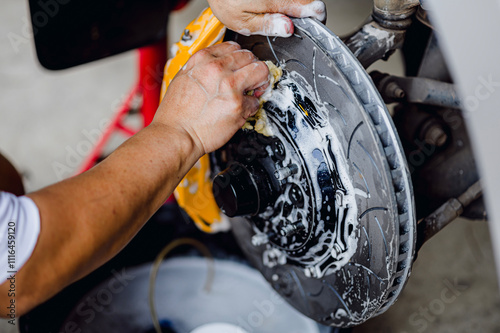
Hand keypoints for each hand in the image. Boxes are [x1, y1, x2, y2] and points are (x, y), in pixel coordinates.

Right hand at [154, 42, 269, 154]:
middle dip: (252, 68)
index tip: (241, 66)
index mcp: (203, 59)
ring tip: (252, 91)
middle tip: (250, 80)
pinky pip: (256, 100)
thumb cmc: (176, 113)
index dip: (240, 58)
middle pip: (250, 56)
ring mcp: (230, 86)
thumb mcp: (183, 78)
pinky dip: (251, 106)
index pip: (233, 47)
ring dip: (259, 81)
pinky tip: (241, 110)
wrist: (176, 134)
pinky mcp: (238, 105)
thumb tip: (218, 67)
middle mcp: (218, 68)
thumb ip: (202, 68)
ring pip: (260, 71)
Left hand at [207, 0, 325, 36]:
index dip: (317, 17)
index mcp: (275, 1)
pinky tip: (278, 4)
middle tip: (296, 19)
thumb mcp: (242, 21)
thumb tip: (288, 29)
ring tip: (285, 11)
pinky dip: (288, 0)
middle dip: (306, 10)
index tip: (315, 24)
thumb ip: (267, 25)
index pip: (312, 6)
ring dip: (297, 3)